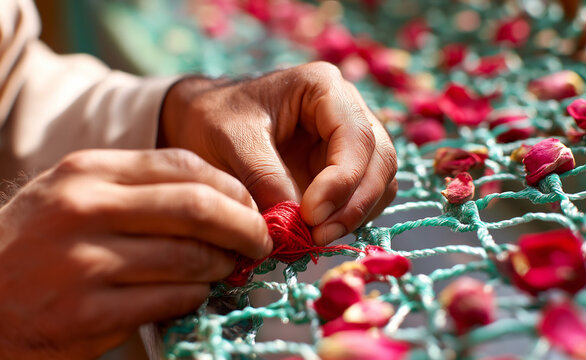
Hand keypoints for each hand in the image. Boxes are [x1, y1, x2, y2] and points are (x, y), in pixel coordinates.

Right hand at [0, 149, 269, 358]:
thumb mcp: (74, 197)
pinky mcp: (88, 313)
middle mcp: (85, 209)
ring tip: (227, 267)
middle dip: (244, 225)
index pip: (182, 164)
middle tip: (260, 240)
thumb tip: (220, 199)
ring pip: (189, 257)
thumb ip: (138, 191)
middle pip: (196, 207)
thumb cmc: (35, 245)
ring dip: (222, 265)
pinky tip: (195, 294)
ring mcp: (85, 262)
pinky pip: (171, 300)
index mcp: (87, 172)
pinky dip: (195, 297)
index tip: (250, 204)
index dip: (230, 186)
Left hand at [161, 62, 397, 244]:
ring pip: (381, 181)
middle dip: (354, 203)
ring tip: (316, 238)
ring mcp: (350, 141)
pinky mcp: (344, 168)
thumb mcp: (231, 140)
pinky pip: (366, 196)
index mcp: (324, 88)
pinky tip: (320, 231)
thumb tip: (297, 221)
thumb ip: (264, 176)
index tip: (311, 215)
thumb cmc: (214, 119)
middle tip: (318, 236)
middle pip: (380, 160)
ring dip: (356, 214)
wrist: (203, 124)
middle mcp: (348, 110)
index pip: (356, 136)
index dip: (342, 180)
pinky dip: (350, 218)